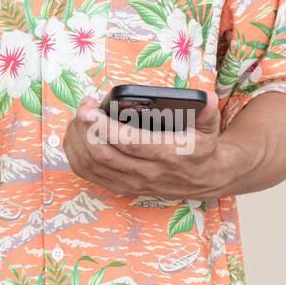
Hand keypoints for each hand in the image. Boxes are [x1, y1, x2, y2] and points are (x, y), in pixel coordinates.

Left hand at [62, 90, 245, 199]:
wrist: (204, 180)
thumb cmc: (201, 148)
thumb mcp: (209, 129)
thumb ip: (207, 112)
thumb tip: (206, 98)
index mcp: (167, 155)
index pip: (129, 143)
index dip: (104, 127)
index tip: (89, 109)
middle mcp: (146, 173)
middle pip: (102, 154)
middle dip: (85, 129)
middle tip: (84, 107)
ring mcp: (131, 182)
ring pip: (91, 165)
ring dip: (77, 140)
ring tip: (79, 118)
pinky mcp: (121, 186)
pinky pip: (89, 174)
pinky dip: (76, 154)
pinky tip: (76, 135)